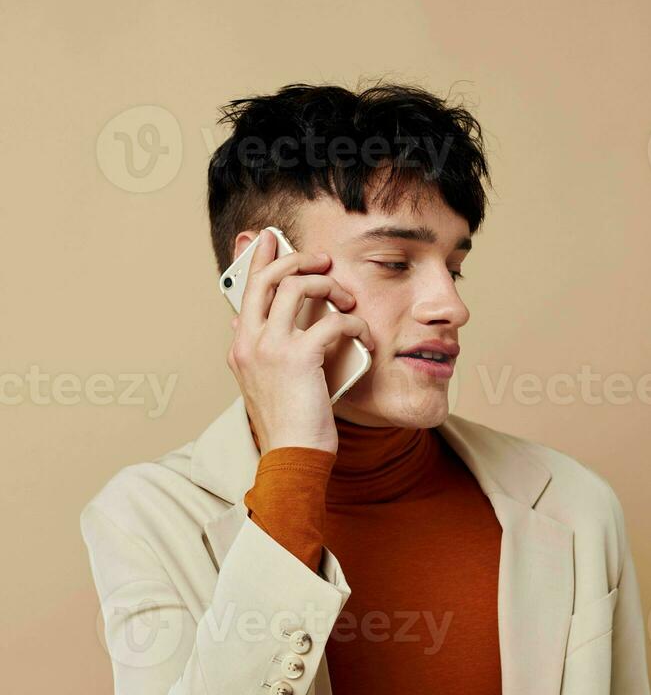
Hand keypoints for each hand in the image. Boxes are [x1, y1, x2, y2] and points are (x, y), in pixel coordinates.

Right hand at [226, 228, 373, 455]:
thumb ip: (262, 352)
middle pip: (270, 277)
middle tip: (325, 262)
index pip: (247, 289)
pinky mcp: (298, 356)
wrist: (292, 457)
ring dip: (330, 286)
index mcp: (242, 346)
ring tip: (348, 301)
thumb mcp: (266, 383)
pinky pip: (332, 320)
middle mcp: (250, 342)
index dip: (260, 259)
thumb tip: (254, 324)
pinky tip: (364, 337)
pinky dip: (354, 323)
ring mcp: (271, 347)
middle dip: (300, 259)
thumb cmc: (288, 425)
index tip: (270, 238)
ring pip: (298, 287)